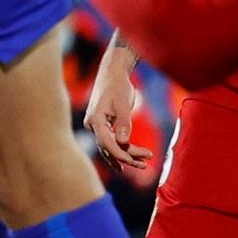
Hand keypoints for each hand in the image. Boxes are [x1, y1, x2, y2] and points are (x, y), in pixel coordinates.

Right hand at [83, 47, 153, 171]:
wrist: (112, 72)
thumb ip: (123, 123)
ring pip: (109, 147)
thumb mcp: (123, 103)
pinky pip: (110, 141)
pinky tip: (131, 159)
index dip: (122, 155)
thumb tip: (124, 142)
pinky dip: (121, 149)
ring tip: (143, 164)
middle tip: (145, 163)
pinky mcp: (101, 125)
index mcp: (95, 120)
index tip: (137, 161)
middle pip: (109, 148)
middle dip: (127, 157)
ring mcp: (96, 126)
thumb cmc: (118, 85)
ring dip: (125, 155)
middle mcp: (92, 125)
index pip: (108, 144)